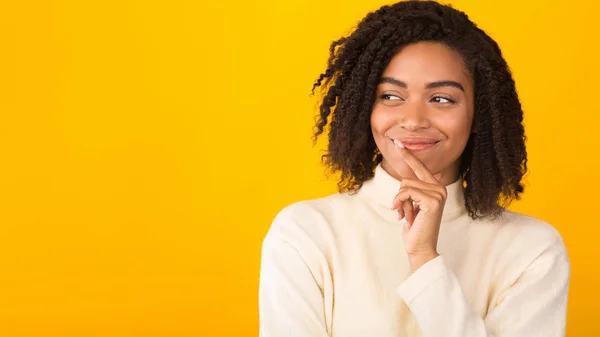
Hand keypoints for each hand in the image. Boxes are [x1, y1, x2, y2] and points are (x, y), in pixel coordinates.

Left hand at [390, 144, 446, 271]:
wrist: (420, 247)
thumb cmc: (414, 228)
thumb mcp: (411, 206)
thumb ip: (411, 192)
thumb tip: (406, 181)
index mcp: (436, 188)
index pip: (420, 167)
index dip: (409, 156)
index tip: (398, 143)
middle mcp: (440, 188)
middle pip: (407, 178)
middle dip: (400, 196)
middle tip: (402, 213)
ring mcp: (438, 194)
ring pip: (405, 185)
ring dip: (399, 203)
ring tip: (405, 217)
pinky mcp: (433, 200)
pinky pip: (406, 192)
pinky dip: (400, 204)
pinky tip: (403, 217)